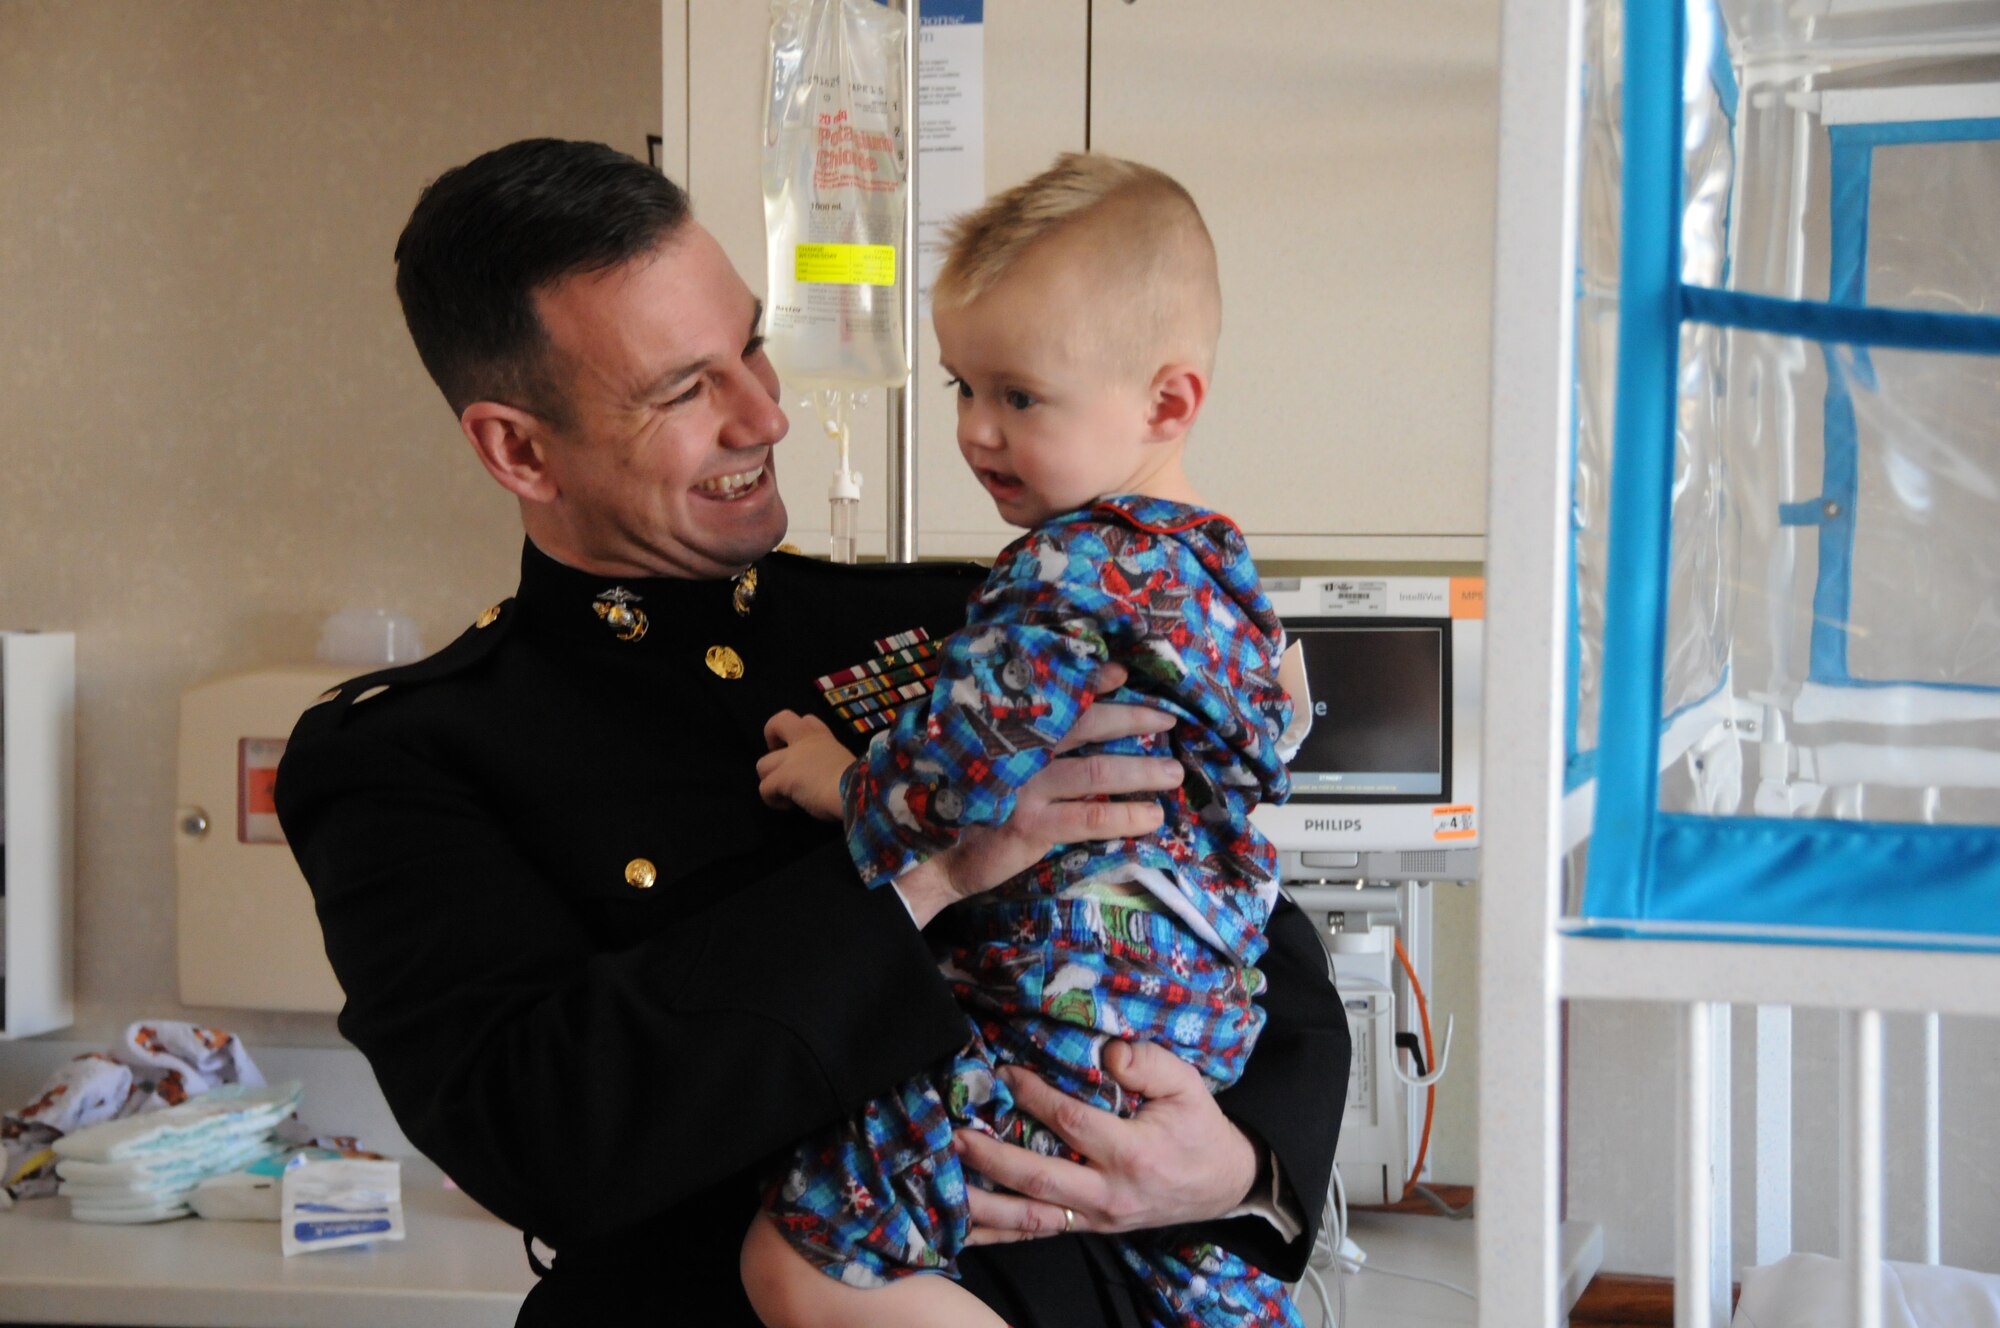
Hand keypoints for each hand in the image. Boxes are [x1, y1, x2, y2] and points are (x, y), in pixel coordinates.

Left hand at [756, 711, 853, 820]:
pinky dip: (773, 799)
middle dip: (771, 736)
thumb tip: (827, 780)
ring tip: (785, 792)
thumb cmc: (860, 781)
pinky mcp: (783, 778)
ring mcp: (791, 760)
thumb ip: (831, 764)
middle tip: (781, 759)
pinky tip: (788, 806)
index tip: (802, 751)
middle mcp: (804, 743)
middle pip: (777, 722)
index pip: (806, 720)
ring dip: (770, 779)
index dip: (797, 732)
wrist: (859, 791)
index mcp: (823, 738)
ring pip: (762, 764)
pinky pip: (764, 789)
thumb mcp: (846, 764)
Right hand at [894, 666, 1181, 925]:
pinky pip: (1090, 819)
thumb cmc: (968, 802)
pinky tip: (1152, 818)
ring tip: (1173, 772)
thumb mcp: (990, 759)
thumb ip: (1026, 732)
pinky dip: (1125, 817)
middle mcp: (1020, 751)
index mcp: (1010, 730)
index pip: (1057, 696)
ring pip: (1097, 772)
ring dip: (1142, 771)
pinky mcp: (1032, 826)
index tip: (1123, 673)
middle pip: (1087, 725)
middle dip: (1133, 720)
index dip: (1091, 681)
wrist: (935, 856)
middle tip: (1167, 720)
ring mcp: (1026, 788)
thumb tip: (1085, 694)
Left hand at [956, 1040, 1257, 1242]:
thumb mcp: (1188, 1086)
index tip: (1003, 1073)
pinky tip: (960, 1225)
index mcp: (1133, 1153)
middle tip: (957, 1134)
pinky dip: (996, 1232)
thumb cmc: (1198, 1129)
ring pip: (1030, 1219)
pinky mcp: (1087, 1228)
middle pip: (1039, 1178)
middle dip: (992, 1157)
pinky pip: (1035, 1235)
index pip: (1071, 1123)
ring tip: (943, 1183)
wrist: (1220, 1185)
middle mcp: (1109, 1192)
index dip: (1034, 1096)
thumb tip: (1108, 1052)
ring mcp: (1095, 1217)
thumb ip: (1150, 1064)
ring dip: (983, 1204)